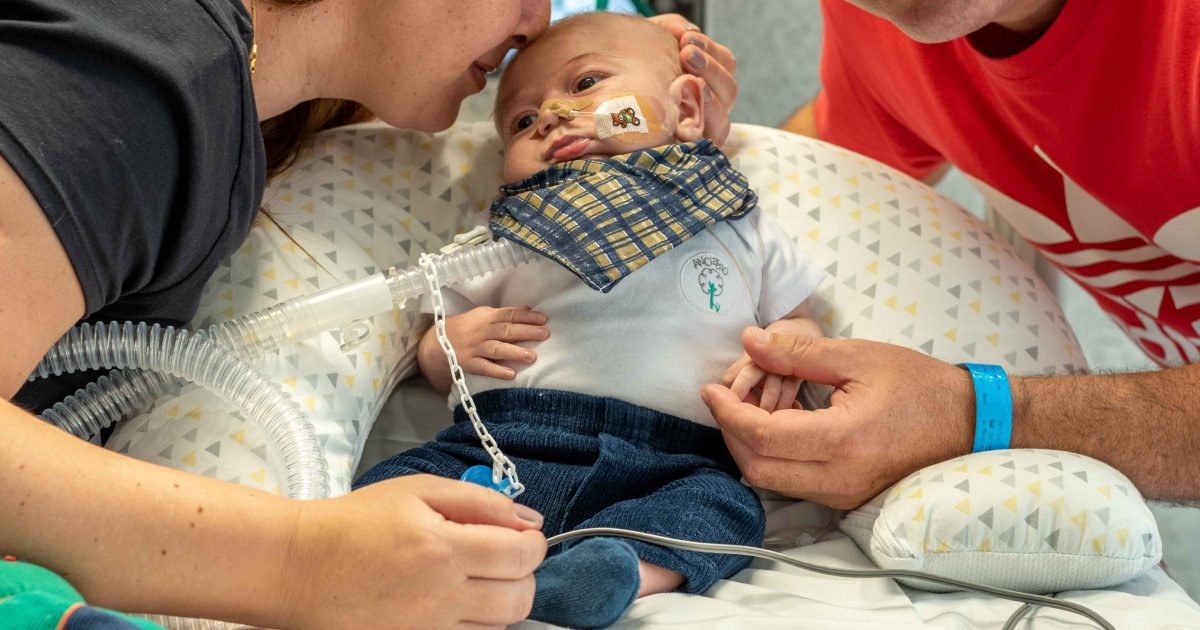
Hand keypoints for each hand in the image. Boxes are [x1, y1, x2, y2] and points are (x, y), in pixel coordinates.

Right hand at [282, 475, 546, 628]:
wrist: (297, 566)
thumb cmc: (354, 523)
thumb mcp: (417, 491)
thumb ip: (479, 501)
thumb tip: (527, 519)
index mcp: (441, 548)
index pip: (521, 555)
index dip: (533, 543)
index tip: (523, 537)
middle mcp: (438, 596)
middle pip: (519, 599)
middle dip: (523, 575)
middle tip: (502, 559)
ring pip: (498, 626)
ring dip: (499, 601)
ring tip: (472, 580)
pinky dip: (472, 624)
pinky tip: (453, 604)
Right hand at [445, 306, 547, 379]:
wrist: (438, 341)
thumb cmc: (468, 327)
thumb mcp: (485, 315)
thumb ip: (506, 314)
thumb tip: (529, 309)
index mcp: (488, 317)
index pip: (509, 315)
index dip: (527, 317)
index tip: (544, 319)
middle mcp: (482, 332)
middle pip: (506, 331)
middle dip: (526, 332)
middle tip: (544, 334)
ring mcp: (475, 348)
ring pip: (496, 349)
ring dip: (514, 352)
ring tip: (532, 357)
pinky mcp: (469, 363)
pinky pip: (484, 368)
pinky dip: (497, 371)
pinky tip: (511, 374)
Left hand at [650, 13, 736, 145]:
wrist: (612, 109)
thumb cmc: (637, 72)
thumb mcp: (653, 46)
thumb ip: (670, 30)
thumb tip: (684, 31)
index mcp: (710, 80)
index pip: (726, 63)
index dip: (711, 51)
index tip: (686, 40)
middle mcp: (713, 107)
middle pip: (729, 90)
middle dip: (710, 69)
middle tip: (686, 54)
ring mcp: (705, 132)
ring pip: (722, 119)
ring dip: (708, 99)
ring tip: (686, 83)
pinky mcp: (692, 152)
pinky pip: (706, 143)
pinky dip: (697, 129)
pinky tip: (680, 115)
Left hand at [702, 327, 974, 508]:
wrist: (970, 422)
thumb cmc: (918, 384)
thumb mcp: (857, 356)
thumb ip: (798, 352)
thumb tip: (749, 341)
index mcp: (843, 440)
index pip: (762, 436)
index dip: (727, 413)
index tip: (710, 389)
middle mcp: (840, 478)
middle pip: (757, 468)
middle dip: (730, 433)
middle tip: (723, 398)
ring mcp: (844, 494)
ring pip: (771, 481)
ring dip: (748, 447)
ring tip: (748, 407)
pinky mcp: (847, 499)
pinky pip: (793, 484)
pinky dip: (772, 457)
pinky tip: (775, 425)